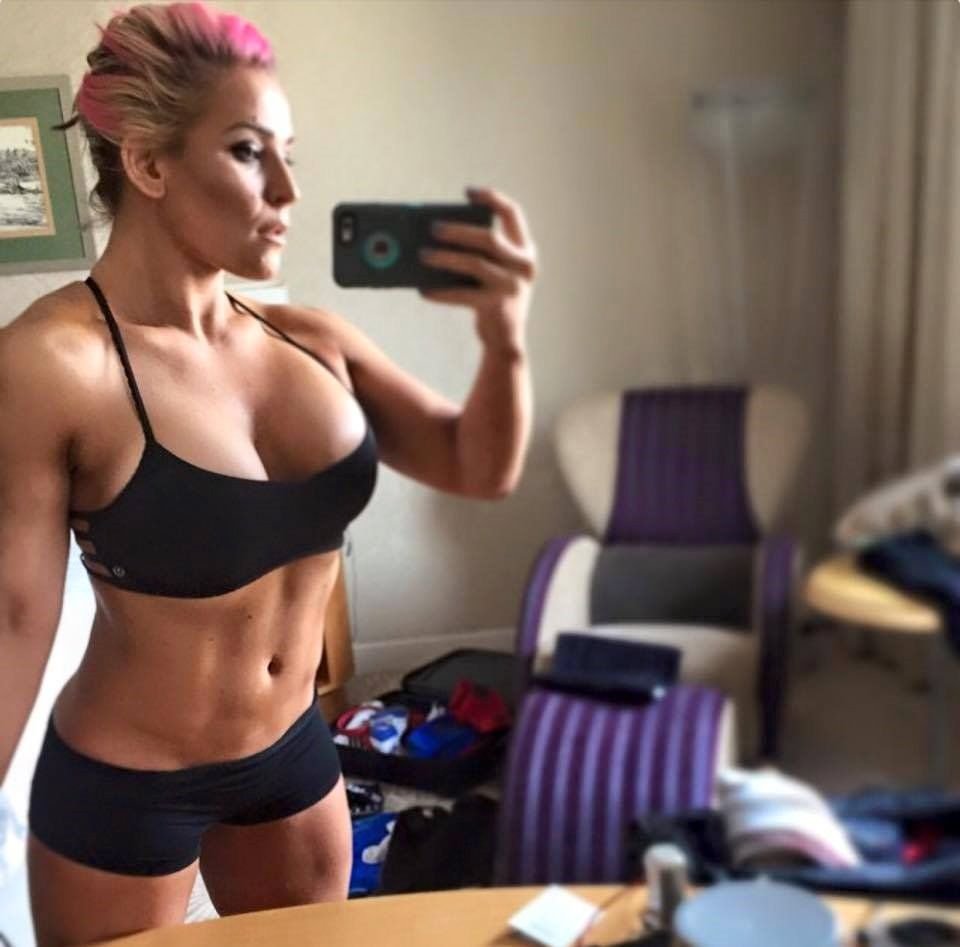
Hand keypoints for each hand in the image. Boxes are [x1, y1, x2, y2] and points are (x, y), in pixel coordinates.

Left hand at [418, 186, 537, 353]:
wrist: (506, 341)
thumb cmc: (492, 299)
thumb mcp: (493, 273)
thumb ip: (477, 254)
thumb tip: (435, 238)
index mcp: (525, 251)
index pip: (513, 214)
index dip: (492, 199)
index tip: (467, 192)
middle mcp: (523, 266)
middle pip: (489, 238)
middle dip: (459, 231)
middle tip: (433, 227)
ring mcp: (512, 287)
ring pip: (474, 263)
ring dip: (445, 258)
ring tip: (422, 255)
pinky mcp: (496, 306)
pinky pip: (462, 294)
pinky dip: (441, 291)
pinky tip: (423, 289)